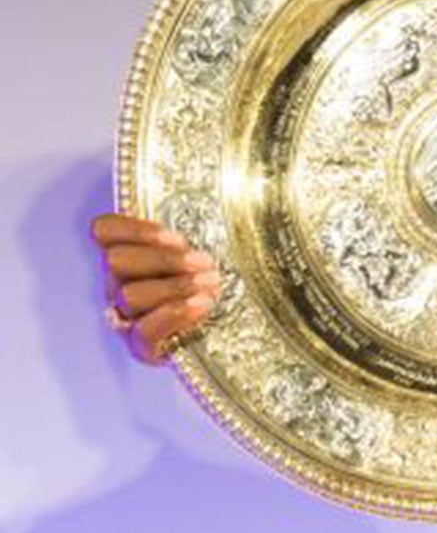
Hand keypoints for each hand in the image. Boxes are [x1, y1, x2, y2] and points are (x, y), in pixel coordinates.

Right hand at [89, 214, 221, 363]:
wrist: (236, 327)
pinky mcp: (143, 348)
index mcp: (130, 253)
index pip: (103, 230)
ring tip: (211, 284)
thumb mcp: (210, 242)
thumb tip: (232, 184)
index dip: (135, 229)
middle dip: (164, 259)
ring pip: (129, 294)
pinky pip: (143, 332)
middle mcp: (118, 283)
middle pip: (116, 261)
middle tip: (206, 262)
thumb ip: (203, 218)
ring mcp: (128, 317)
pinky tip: (202, 305)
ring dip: (175, 286)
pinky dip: (174, 314)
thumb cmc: (218, 276)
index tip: (179, 236)